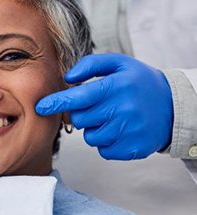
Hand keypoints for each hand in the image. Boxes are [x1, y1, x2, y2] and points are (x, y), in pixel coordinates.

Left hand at [35, 54, 173, 159]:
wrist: (174, 107)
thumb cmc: (139, 83)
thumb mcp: (119, 64)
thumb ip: (90, 65)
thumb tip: (68, 77)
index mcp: (116, 87)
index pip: (78, 97)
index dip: (56, 103)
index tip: (40, 107)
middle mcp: (122, 109)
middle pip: (80, 119)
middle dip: (83, 114)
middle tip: (99, 106)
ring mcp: (128, 131)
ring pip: (90, 137)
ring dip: (95, 129)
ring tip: (113, 117)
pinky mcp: (131, 149)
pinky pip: (103, 150)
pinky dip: (107, 142)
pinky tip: (120, 130)